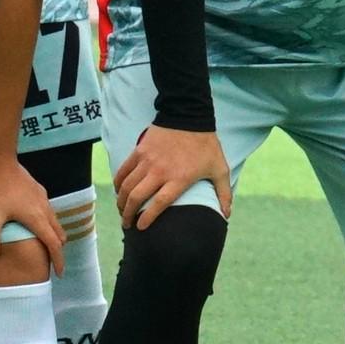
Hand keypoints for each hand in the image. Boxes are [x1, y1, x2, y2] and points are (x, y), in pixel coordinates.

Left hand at [0, 150, 64, 271]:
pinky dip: (47, 223)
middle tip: (50, 263)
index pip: (53, 244)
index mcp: (37, 218)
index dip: (58, 260)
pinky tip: (33, 223)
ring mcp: (43, 198)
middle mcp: (44, 209)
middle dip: (57, 250)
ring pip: (55, 222)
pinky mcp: (39, 191)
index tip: (60, 274)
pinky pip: (48, 212)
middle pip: (58, 234)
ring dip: (53, 236)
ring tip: (44, 245)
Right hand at [114, 125, 231, 231]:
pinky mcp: (139, 151)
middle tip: (127, 224)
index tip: (141, 228)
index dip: (147, 218)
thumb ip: (223, 193)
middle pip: (136, 197)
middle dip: (127, 214)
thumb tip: (226, 215)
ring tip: (121, 210)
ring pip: (126, 186)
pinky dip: (118, 183)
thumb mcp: (220, 169)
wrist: (189, 115)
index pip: (158, 203)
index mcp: (179, 178)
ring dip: (120, 201)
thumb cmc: (206, 145)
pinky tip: (118, 191)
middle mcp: (160, 171)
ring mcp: (147, 161)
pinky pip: (123, 170)